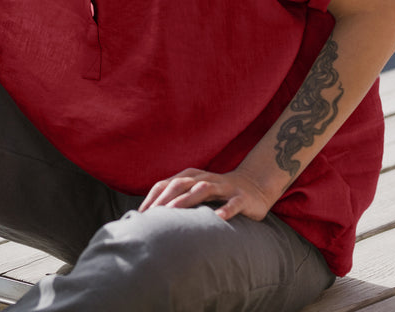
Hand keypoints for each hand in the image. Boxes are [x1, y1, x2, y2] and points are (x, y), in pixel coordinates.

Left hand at [138, 167, 273, 221]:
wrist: (253, 186)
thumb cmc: (217, 193)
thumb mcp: (195, 193)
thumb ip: (176, 200)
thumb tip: (150, 217)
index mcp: (191, 177)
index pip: (166, 184)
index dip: (153, 197)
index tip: (141, 214)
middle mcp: (205, 179)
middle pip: (181, 184)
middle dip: (165, 198)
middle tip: (152, 214)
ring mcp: (223, 186)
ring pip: (203, 189)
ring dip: (187, 199)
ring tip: (174, 211)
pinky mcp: (241, 197)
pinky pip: (233, 203)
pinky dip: (226, 209)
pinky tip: (219, 218)